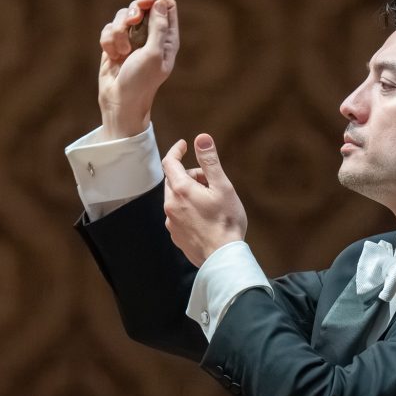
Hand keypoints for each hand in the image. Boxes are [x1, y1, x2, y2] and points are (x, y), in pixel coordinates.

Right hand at [98, 0, 178, 139]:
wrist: (119, 100)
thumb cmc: (141, 81)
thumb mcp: (154, 54)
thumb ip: (158, 27)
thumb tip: (160, 3)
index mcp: (166, 38)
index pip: (167, 7)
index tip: (144, 3)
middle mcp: (150, 35)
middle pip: (142, 6)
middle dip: (133, 12)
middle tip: (132, 22)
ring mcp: (132, 39)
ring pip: (122, 16)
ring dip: (118, 32)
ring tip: (122, 52)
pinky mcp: (115, 44)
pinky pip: (108, 29)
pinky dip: (108, 41)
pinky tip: (112, 56)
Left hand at [162, 134, 246, 266]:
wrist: (223, 257)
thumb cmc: (226, 221)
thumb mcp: (222, 187)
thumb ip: (210, 161)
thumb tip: (201, 138)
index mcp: (180, 190)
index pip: (170, 162)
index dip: (177, 150)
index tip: (185, 145)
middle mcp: (170, 205)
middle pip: (173, 181)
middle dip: (190, 175)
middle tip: (210, 181)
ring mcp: (171, 222)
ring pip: (175, 198)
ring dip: (189, 193)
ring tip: (210, 200)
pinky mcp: (176, 236)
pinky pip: (178, 215)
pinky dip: (188, 208)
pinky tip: (205, 216)